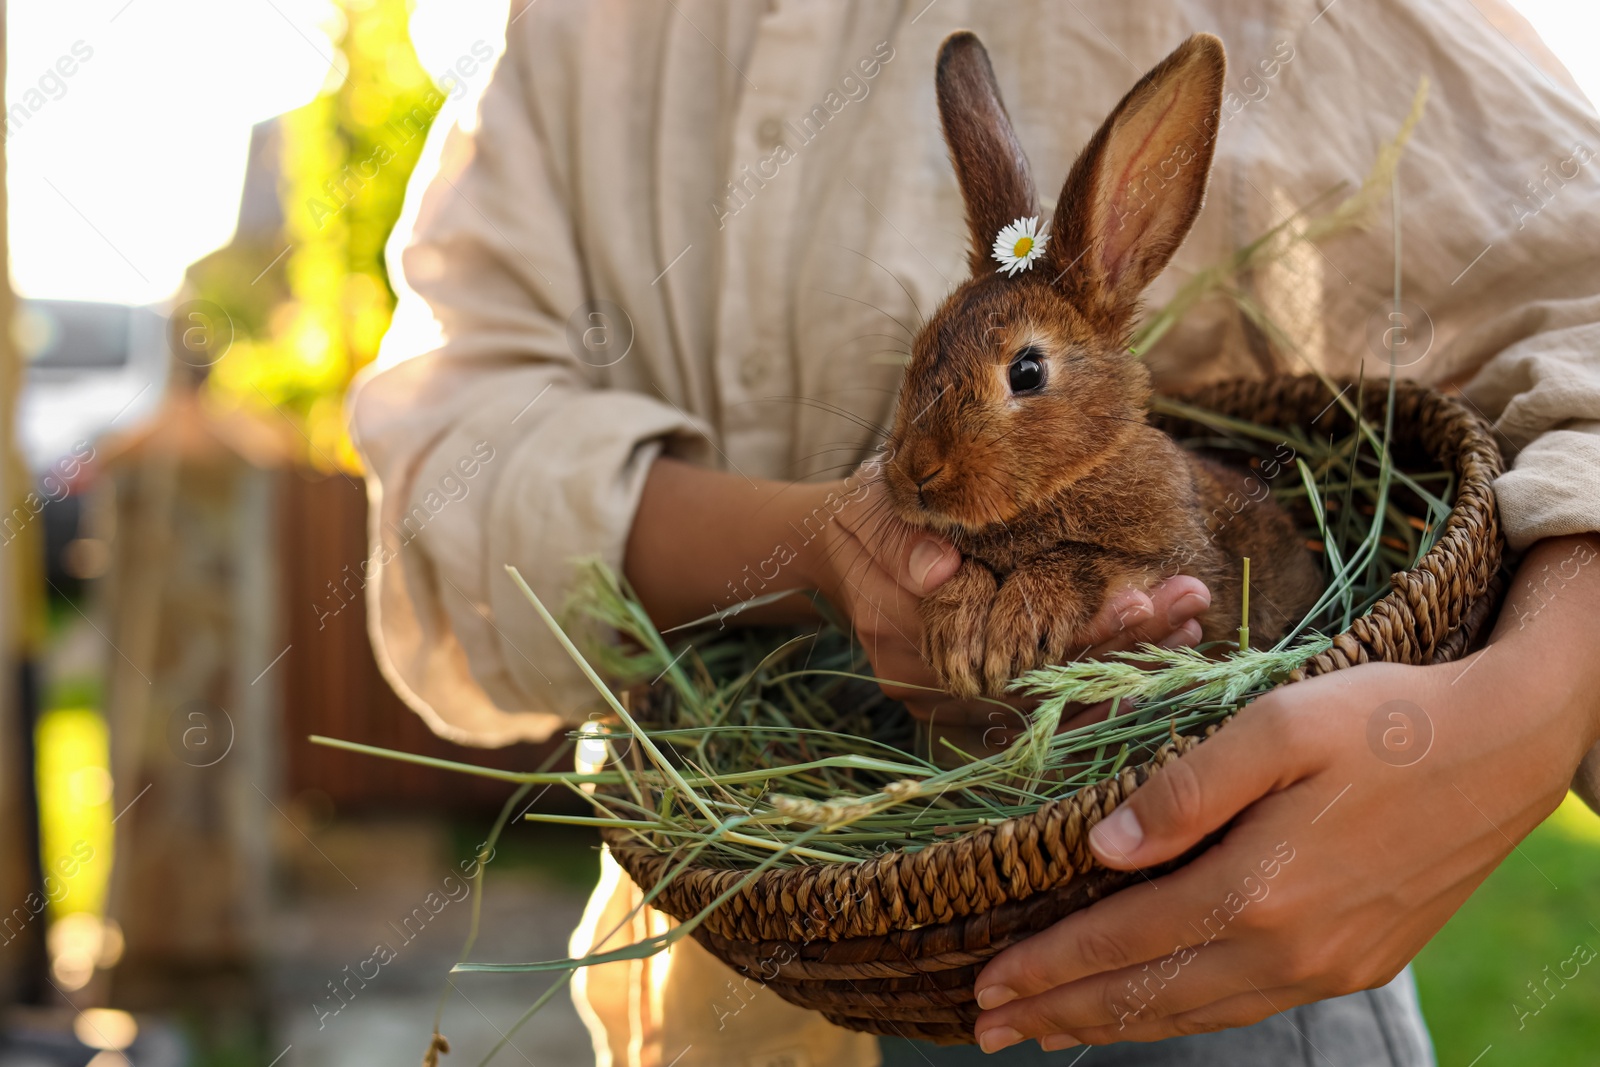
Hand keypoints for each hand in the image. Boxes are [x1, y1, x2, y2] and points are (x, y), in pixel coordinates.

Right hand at [796, 467, 1211, 723]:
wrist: (833, 551)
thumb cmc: (867, 511)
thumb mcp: (874, 502)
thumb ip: (901, 537)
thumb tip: (936, 570)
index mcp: (895, 623)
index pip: (998, 639)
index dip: (1072, 629)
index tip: (1138, 597)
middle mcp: (918, 678)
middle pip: (1032, 681)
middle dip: (1118, 646)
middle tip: (1189, 606)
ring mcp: (937, 702)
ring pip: (1041, 704)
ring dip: (1121, 667)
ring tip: (1190, 623)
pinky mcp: (957, 711)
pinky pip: (1037, 709)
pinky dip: (1099, 684)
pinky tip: (1157, 649)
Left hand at [971, 534, 1599, 1052]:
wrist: (1508, 747)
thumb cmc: (1386, 720)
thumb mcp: (1279, 726)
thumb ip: (1183, 791)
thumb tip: (1101, 850)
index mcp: (1259, 891)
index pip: (1122, 942)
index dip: (1047, 966)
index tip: (985, 984)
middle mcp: (1289, 949)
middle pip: (1148, 997)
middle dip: (1059, 1013)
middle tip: (985, 1027)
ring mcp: (1327, 967)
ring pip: (1194, 1013)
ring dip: (1113, 1023)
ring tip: (1049, 1029)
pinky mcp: (1355, 963)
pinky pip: (1244, 1005)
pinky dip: (1180, 1014)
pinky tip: (1151, 1008)